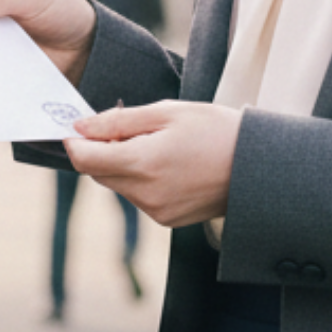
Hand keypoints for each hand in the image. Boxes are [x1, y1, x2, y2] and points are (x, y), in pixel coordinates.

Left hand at [65, 100, 240, 227]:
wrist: (256, 164)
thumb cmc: (215, 130)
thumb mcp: (167, 112)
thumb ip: (119, 121)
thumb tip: (80, 127)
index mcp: (143, 163)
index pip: (85, 159)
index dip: (75, 142)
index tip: (76, 127)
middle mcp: (145, 194)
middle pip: (99, 173)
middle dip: (102, 150)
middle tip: (128, 128)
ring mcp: (156, 211)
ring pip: (119, 185)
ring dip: (124, 164)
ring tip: (158, 144)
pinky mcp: (167, 219)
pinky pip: (139, 197)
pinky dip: (142, 179)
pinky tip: (169, 163)